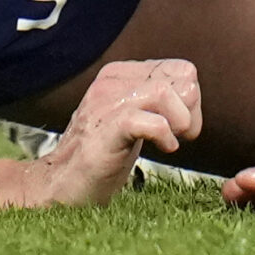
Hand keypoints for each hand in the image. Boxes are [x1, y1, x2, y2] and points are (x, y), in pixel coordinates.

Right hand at [34, 59, 203, 206]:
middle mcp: (111, 82)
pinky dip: (166, 137)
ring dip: (181, 122)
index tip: (181, 128)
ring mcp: (106, 103)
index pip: (181, 70)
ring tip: (171, 142)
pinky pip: (151, 121)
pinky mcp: (107, 130)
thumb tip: (191, 92)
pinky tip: (163, 150)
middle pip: (180, 78)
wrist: (63, 185)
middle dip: (191, 111)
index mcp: (120, 74)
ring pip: (165, 92)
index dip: (191, 101)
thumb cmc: (102, 156)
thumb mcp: (131, 117)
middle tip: (179, 136)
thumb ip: (153, 100)